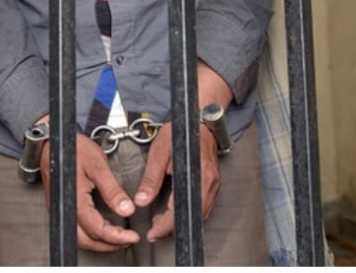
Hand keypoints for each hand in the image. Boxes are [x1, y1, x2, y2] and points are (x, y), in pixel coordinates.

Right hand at [39, 132, 140, 251]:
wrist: (52, 142)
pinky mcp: (62, 207)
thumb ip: (112, 190)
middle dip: (109, 245)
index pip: (96, 229)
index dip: (116, 236)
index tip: (132, 237)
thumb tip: (127, 209)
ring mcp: (62, 209)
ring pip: (79, 238)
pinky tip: (103, 229)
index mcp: (74, 200)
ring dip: (99, 242)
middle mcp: (65, 209)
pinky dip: (91, 235)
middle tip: (128, 240)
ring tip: (118, 238)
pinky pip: (75, 229)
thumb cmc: (72, 149)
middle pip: (86, 240)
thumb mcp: (98, 166)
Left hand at [133, 59, 230, 241]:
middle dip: (171, 227)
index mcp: (196, 176)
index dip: (165, 226)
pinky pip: (203, 206)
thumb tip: (141, 201)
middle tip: (153, 231)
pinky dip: (188, 212)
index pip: (180, 211)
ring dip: (180, 221)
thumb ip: (151, 179)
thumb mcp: (159, 153)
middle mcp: (209, 184)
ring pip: (199, 213)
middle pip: (192, 216)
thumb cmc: (180, 134)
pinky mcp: (213, 183)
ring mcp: (214, 184)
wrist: (199, 121)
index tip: (152, 233)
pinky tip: (174, 211)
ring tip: (160, 222)